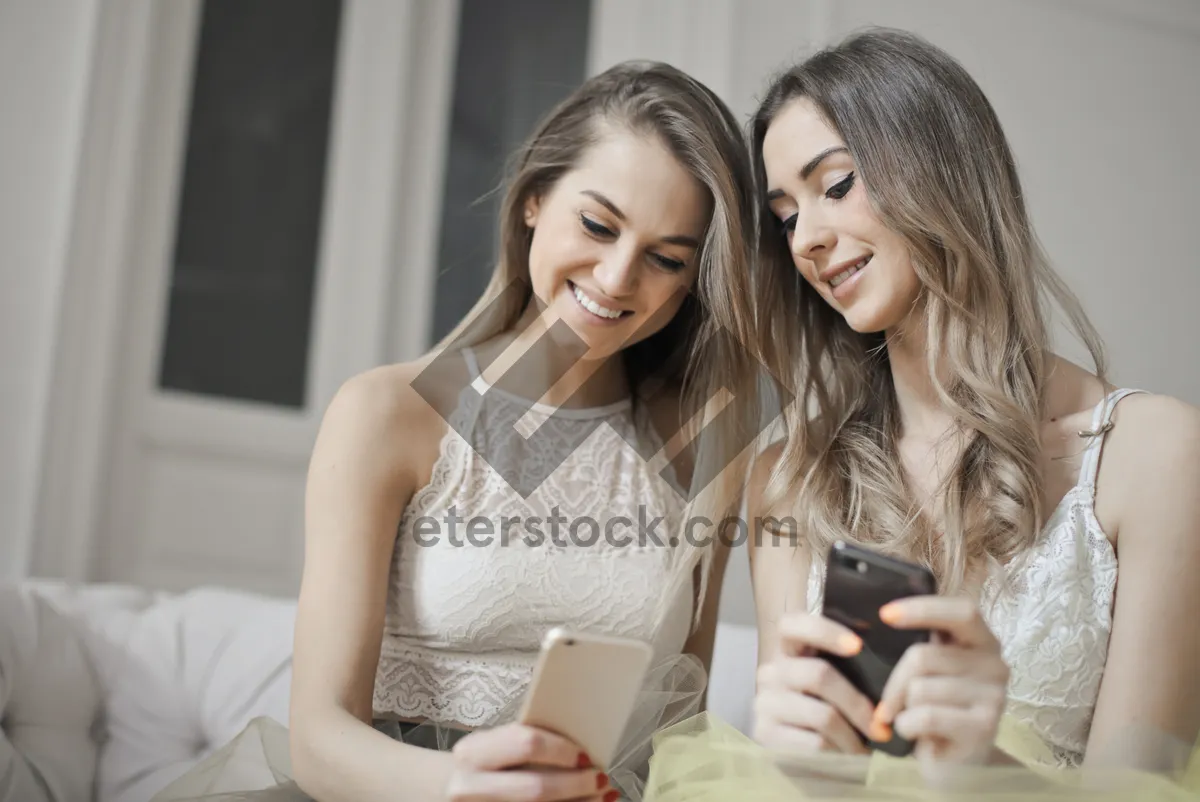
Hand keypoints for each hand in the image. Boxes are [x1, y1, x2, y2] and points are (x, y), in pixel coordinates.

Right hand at [444, 723, 616, 801]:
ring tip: (601, 798)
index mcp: (473, 753)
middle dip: (576, 786)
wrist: (440, 791)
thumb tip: (582, 752)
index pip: (526, 744)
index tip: (586, 756)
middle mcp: (469, 787)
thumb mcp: (490, 746)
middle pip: (536, 789)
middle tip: (601, 780)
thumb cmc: (479, 765)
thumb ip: (523, 746)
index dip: (562, 750)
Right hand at [752, 612, 876, 754]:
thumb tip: (877, 644)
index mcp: (789, 653)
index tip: (858, 645)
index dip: (824, 630)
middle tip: (882, 727)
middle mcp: (771, 673)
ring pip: (823, 714)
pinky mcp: (765, 735)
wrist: (808, 768)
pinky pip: (815, 743)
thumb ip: (850, 667)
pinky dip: (839, 755)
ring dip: (852, 737)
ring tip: (866, 750)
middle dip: (857, 704)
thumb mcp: (838, 690)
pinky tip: (846, 761)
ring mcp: (765, 703)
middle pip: (818, 674)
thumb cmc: (833, 722)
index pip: (792, 625)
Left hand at [874, 596, 1009, 766]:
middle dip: (895, 681)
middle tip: (886, 703)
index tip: (885, 614)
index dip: (923, 608)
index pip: (961, 611)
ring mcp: (994, 697)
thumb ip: (922, 642)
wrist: (955, 766)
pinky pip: (926, 716)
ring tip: (911, 719)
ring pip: (921, 688)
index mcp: (983, 642)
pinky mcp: (984, 727)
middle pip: (924, 655)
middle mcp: (996, 665)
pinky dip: (907, 726)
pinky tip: (913, 733)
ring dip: (902, 708)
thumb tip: (884, 614)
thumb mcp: (930, 671)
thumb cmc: (935, 710)